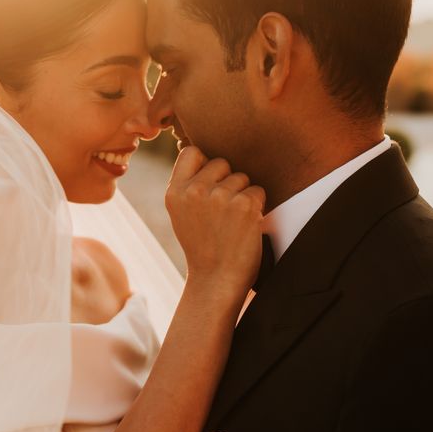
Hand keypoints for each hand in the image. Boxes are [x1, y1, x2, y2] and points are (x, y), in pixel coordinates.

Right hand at [166, 147, 265, 295]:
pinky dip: (256, 206)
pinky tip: (244, 225)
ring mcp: (220, 197)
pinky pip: (257, 190)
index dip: (204, 164)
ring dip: (242, 195)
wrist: (216, 279)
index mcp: (174, 192)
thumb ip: (188, 185)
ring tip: (232, 221)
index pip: (192, 152)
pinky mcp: (244, 206)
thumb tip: (205, 153)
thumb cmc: (202, 245)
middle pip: (221, 162)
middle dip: (226, 181)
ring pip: (241, 176)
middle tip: (221, 211)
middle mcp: (194, 191)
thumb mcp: (181, 214)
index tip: (208, 183)